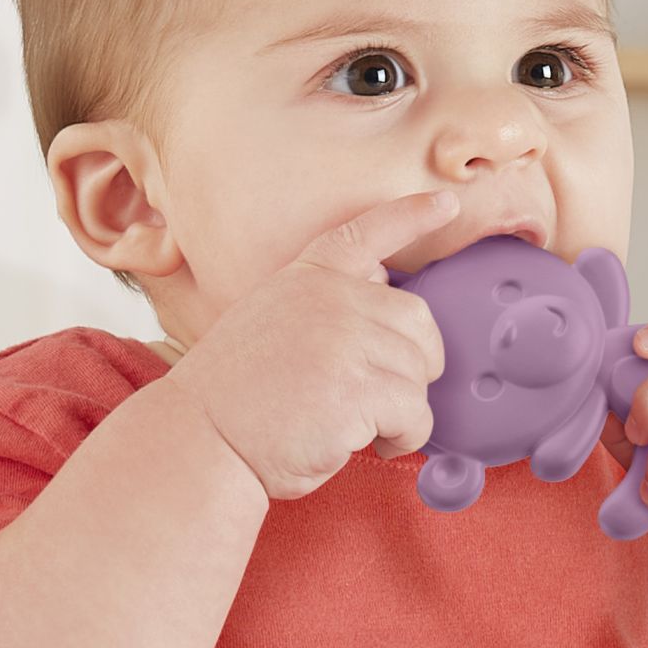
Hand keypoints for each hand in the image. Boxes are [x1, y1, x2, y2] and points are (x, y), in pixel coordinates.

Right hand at [170, 190, 458, 501]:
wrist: (201, 439)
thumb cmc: (237, 397)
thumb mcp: (272, 320)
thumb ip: (324, 303)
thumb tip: (385, 289)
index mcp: (307, 276)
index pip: (367, 232)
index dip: (412, 215)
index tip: (446, 204)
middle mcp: (329, 298)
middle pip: (418, 321)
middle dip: (414, 364)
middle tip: (376, 396)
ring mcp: (344, 340)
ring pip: (420, 374)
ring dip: (401, 410)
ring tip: (357, 425)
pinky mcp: (357, 390)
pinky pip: (416, 414)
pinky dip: (404, 437)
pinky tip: (367, 443)